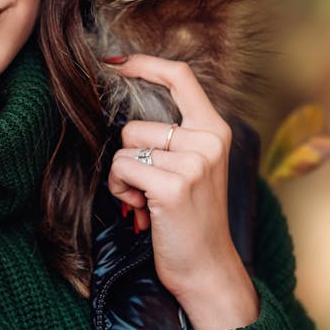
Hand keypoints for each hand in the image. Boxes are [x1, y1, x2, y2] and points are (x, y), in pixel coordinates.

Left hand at [104, 55, 259, 329]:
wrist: (207, 268)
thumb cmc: (190, 219)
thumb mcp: (192, 168)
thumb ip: (173, 137)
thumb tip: (127, 112)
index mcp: (215, 131)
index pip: (180, 77)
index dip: (144, 64)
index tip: (114, 61)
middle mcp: (208, 141)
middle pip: (135, 125)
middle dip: (128, 157)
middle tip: (147, 188)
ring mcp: (193, 162)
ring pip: (124, 149)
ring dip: (123, 178)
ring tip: (146, 200)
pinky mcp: (173, 185)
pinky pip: (122, 169)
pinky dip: (121, 190)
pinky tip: (141, 210)